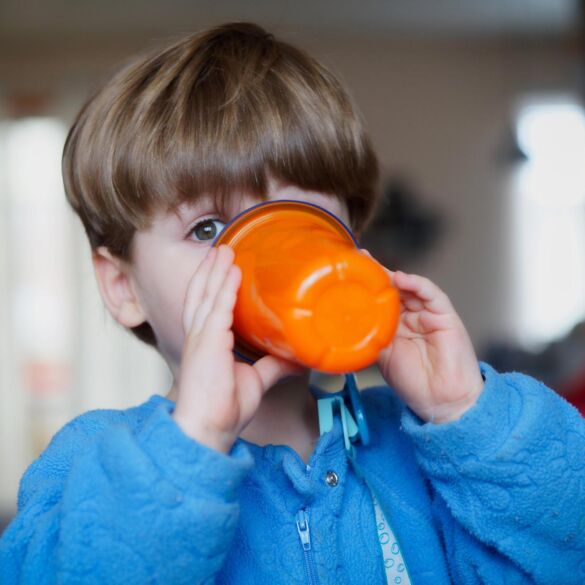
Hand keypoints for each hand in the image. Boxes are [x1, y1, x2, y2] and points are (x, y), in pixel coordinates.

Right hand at [173, 245, 305, 451]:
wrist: (209, 429)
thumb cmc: (224, 409)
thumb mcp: (256, 380)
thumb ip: (273, 366)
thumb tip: (297, 357)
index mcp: (206, 343)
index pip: (207, 306)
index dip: (213, 284)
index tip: (223, 267)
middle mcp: (199, 336)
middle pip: (202, 293)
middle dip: (211, 270)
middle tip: (221, 248)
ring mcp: (201, 338)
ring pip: (207, 295)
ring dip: (216, 270)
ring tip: (224, 249)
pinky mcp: (207, 343)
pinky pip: (217, 309)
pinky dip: (225, 289)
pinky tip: (233, 272)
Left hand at [362, 250, 483, 423]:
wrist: (441, 401)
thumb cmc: (414, 383)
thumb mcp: (382, 356)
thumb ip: (370, 335)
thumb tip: (347, 322)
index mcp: (395, 325)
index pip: (380, 299)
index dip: (367, 286)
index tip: (349, 270)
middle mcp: (411, 316)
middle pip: (393, 288)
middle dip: (377, 274)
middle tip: (360, 260)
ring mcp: (427, 314)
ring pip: (410, 287)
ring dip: (393, 276)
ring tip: (376, 268)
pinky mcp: (445, 315)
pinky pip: (431, 294)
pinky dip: (417, 284)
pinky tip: (402, 279)